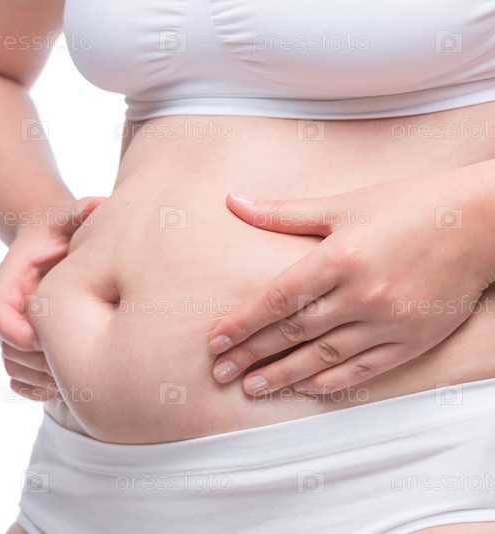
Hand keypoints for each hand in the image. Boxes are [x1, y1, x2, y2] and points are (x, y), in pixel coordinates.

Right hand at [0, 196, 104, 400]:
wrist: (52, 239)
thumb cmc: (63, 228)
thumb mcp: (69, 214)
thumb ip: (79, 210)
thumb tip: (94, 207)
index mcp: (9, 281)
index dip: (17, 333)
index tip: (46, 340)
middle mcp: (8, 309)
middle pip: (6, 350)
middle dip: (37, 362)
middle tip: (74, 365)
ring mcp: (16, 329)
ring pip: (12, 368)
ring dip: (39, 379)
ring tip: (74, 380)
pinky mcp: (27, 345)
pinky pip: (18, 380)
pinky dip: (35, 390)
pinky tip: (63, 388)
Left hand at [209, 170, 494, 395]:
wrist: (484, 222)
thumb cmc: (409, 206)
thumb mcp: (344, 204)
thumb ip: (284, 214)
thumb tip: (233, 202)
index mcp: (341, 256)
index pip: (277, 299)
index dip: (242, 323)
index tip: (214, 342)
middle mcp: (363, 293)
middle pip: (293, 332)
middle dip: (251, 354)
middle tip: (220, 373)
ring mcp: (389, 321)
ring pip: (324, 357)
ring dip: (283, 376)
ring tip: (251, 388)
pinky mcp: (413, 340)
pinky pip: (363, 369)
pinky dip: (330, 381)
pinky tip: (304, 388)